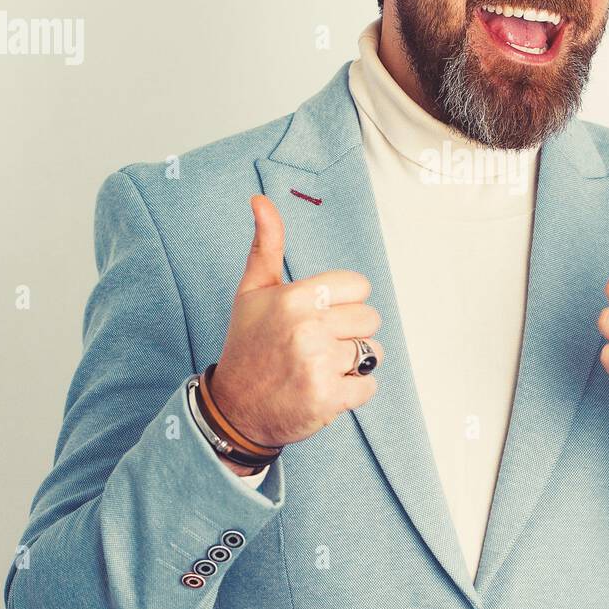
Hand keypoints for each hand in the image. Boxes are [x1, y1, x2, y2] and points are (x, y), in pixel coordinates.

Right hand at [210, 195, 383, 446]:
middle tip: (319, 345)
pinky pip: (369, 385)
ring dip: (354, 363)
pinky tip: (325, 389)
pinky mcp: (328, 398)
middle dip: (351, 332)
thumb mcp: (252, 291)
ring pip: (374, 352)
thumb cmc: (248, 345)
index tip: (321, 315)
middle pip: (370, 318)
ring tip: (321, 367)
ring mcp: (318, 364)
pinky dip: (354, 391)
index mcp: (294, 297)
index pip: (359, 285)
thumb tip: (260, 200)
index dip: (344, 302)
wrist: (234, 408)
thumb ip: (266, 245)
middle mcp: (307, 328)